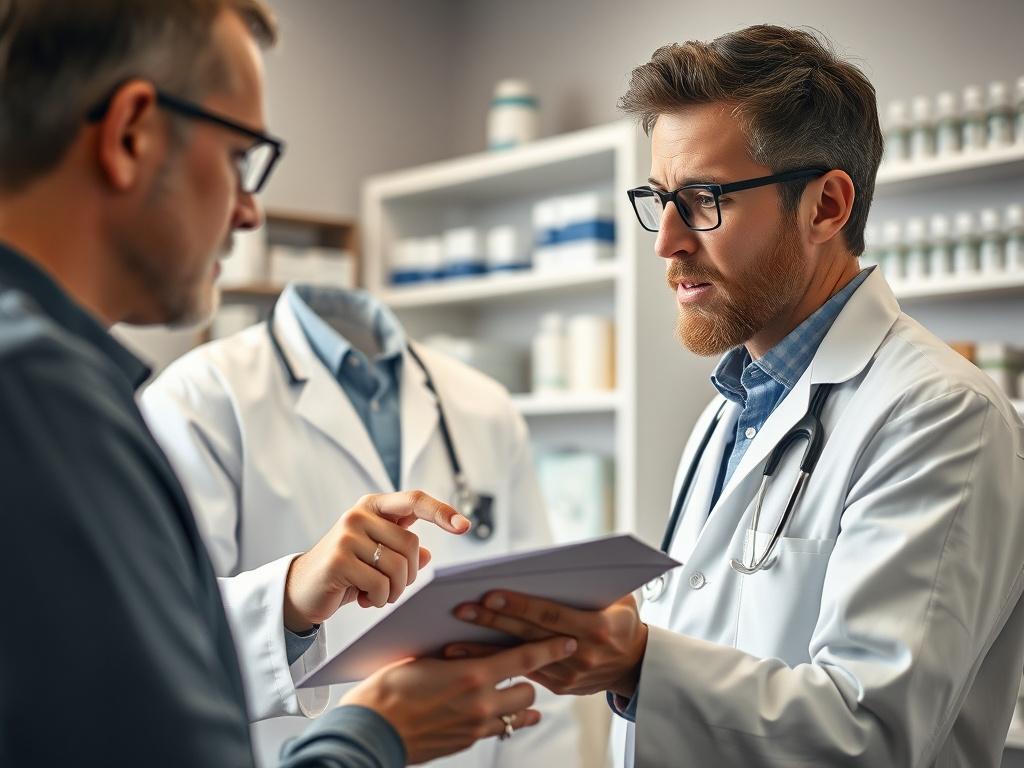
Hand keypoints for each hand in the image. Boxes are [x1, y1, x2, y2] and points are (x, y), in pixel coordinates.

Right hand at [283, 491, 469, 630]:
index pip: (415, 500)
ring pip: (398, 567)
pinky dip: (378, 599)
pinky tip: (362, 598)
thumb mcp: (377, 558)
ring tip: (374, 594)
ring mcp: (347, 535)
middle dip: (407, 575)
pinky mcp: (338, 559)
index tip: (464, 526)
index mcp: (373, 507)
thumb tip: (427, 555)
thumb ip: (402, 551)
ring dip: (393, 591)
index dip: (441, 511)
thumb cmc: (346, 572)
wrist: (302, 591)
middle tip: (390, 588)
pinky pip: (380, 585)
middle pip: (411, 545)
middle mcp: (359, 515)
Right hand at [341, 635, 577, 764]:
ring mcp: (475, 726)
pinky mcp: (467, 742)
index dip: (550, 648)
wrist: (370, 731)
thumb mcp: (424, 659)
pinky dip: (505, 719)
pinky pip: (500, 730)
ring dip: (518, 700)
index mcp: (471, 674)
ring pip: (518, 712)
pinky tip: (502, 712)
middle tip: (521, 665)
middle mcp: (480, 703)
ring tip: (509, 688)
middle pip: (528, 689)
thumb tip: (472, 644)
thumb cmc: (388, 688)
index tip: (567, 641)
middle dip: (530, 677)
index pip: (524, 658)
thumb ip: (456, 654)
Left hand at [448, 592, 647, 697]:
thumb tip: (556, 563)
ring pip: (519, 660)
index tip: (490, 593)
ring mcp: (568, 675)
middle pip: (527, 635)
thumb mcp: (620, 598)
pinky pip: (522, 673)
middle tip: (462, 610)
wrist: (637, 664)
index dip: (519, 605)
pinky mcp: (559, 686)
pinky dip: (495, 666)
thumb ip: (592, 583)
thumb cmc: (624, 620)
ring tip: (451, 642)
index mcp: (596, 628)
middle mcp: (581, 654)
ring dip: (484, 651)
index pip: (549, 614)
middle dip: (493, 621)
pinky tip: (470, 659)